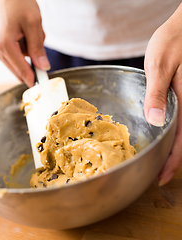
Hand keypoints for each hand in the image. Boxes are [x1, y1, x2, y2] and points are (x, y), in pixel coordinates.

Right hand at [0, 0, 49, 86]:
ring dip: (28, 51)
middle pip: (18, 68)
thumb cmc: (17, 2)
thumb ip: (38, 48)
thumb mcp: (33, 23)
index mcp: (4, 45)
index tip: (42, 85)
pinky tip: (23, 32)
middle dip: (31, 59)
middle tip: (36, 39)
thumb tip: (43, 66)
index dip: (33, 78)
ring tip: (28, 31)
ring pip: (17, 61)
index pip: (21, 70)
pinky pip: (14, 53)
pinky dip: (22, 46)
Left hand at [144, 3, 181, 185]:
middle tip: (157, 174)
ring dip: (174, 148)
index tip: (161, 177)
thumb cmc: (174, 41)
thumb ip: (157, 93)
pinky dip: (175, 133)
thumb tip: (155, 121)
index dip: (172, 162)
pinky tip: (163, 135)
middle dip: (172, 160)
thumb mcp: (160, 65)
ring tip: (159, 161)